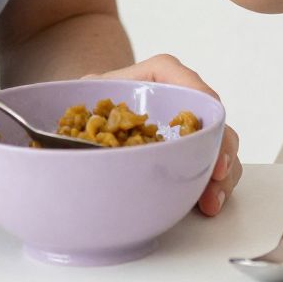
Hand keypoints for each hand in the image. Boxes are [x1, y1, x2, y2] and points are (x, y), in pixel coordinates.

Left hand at [91, 54, 242, 214]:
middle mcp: (178, 100)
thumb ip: (78, 110)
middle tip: (217, 173)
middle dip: (221, 146)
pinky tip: (206, 204)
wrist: (87, 116)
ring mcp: (187, 129)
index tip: (208, 125)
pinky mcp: (190, 152)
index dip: (200, 97)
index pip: (181, 77)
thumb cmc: (87, 103)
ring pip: (219, 144)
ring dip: (222, 173)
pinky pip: (211, 165)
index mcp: (153, 78)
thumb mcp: (81, 100)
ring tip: (211, 201)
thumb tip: (61, 138)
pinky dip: (214, 184)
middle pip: (212, 116)